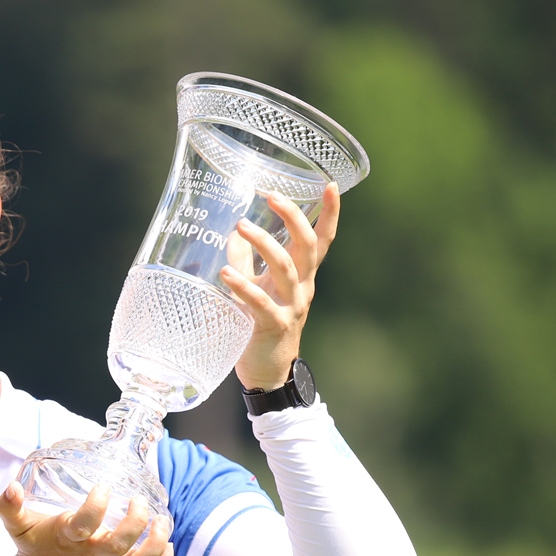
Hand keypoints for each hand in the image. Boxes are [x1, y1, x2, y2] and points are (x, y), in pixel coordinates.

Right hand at [0, 481, 173, 555]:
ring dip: (156, 543)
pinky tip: (168, 546)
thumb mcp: (16, 527)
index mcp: (69, 538)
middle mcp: (93, 553)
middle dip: (136, 522)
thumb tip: (11, 487)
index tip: (102, 487)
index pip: (85, 523)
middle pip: (121, 544)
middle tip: (137, 501)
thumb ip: (9, 506)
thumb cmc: (36, 548)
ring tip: (162, 520)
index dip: (96, 505)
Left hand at [219, 184, 339, 390]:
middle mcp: (303, 287)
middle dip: (294, 217)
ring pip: (286, 267)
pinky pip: (261, 303)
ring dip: (264, 244)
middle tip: (272, 195)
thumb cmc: (262, 325)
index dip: (330, 213)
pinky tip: (225, 274)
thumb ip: (247, 260)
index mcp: (303, 275)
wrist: (268, 372)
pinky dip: (243, 287)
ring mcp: (292, 306)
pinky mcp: (274, 325)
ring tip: (241, 226)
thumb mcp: (257, 287)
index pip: (322, 239)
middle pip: (307, 245)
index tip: (330, 183)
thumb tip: (233, 231)